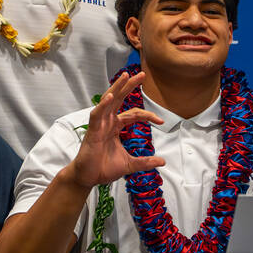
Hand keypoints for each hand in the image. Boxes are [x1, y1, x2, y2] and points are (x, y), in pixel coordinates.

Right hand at [67, 71, 165, 188]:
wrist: (89, 177)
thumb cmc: (104, 168)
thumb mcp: (130, 164)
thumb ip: (145, 162)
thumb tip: (162, 162)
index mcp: (116, 126)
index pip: (134, 114)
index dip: (148, 115)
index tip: (162, 121)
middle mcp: (108, 121)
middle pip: (120, 99)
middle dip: (130, 86)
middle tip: (142, 75)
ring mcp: (99, 124)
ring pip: (108, 101)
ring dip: (117, 87)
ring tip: (125, 76)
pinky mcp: (92, 130)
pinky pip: (97, 114)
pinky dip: (103, 105)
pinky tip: (110, 97)